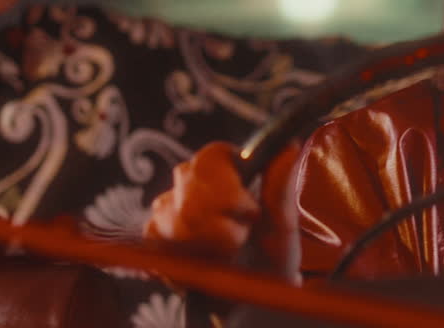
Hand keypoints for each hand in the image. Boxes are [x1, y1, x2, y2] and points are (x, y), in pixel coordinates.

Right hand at [144, 141, 299, 281]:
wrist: (252, 298)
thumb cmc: (272, 257)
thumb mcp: (282, 225)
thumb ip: (280, 186)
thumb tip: (289, 146)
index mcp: (227, 168)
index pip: (211, 157)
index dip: (229, 188)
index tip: (251, 214)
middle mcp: (192, 180)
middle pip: (191, 187)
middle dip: (220, 224)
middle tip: (241, 241)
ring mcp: (168, 205)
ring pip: (174, 214)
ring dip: (205, 244)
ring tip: (225, 255)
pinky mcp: (153, 233)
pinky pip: (155, 234)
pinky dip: (183, 255)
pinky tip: (201, 263)